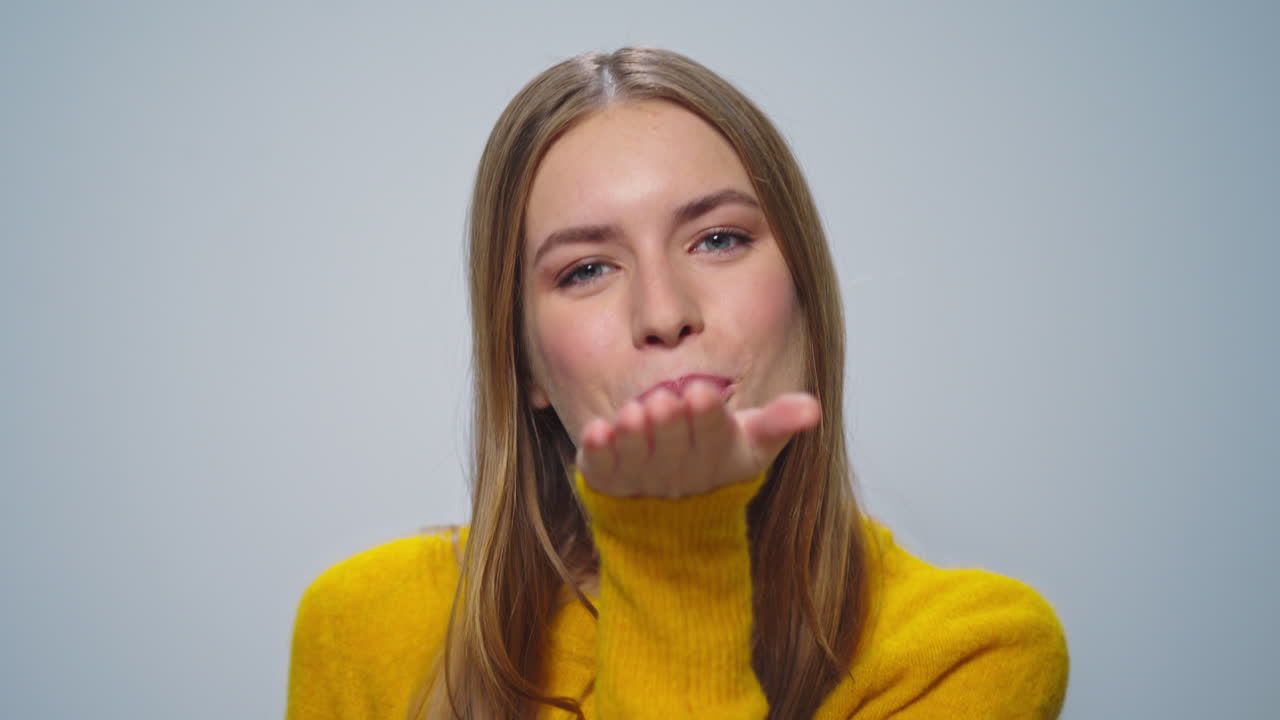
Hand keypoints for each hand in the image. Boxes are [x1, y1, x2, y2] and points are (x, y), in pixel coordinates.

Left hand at [574, 380, 820, 497]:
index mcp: (715, 456)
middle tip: (664, 399)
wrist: (674, 511)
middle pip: (673, 444)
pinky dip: (596, 451)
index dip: (706, 416)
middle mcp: (677, 472)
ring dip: (634, 436)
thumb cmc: (715, 458)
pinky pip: (599, 468)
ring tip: (633, 413)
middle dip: (668, 422)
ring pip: (636, 456)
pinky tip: (595, 430)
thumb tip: (813, 408)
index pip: (712, 435)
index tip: (701, 393)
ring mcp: (640, 477)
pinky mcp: (606, 479)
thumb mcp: (753, 442)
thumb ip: (780, 422)